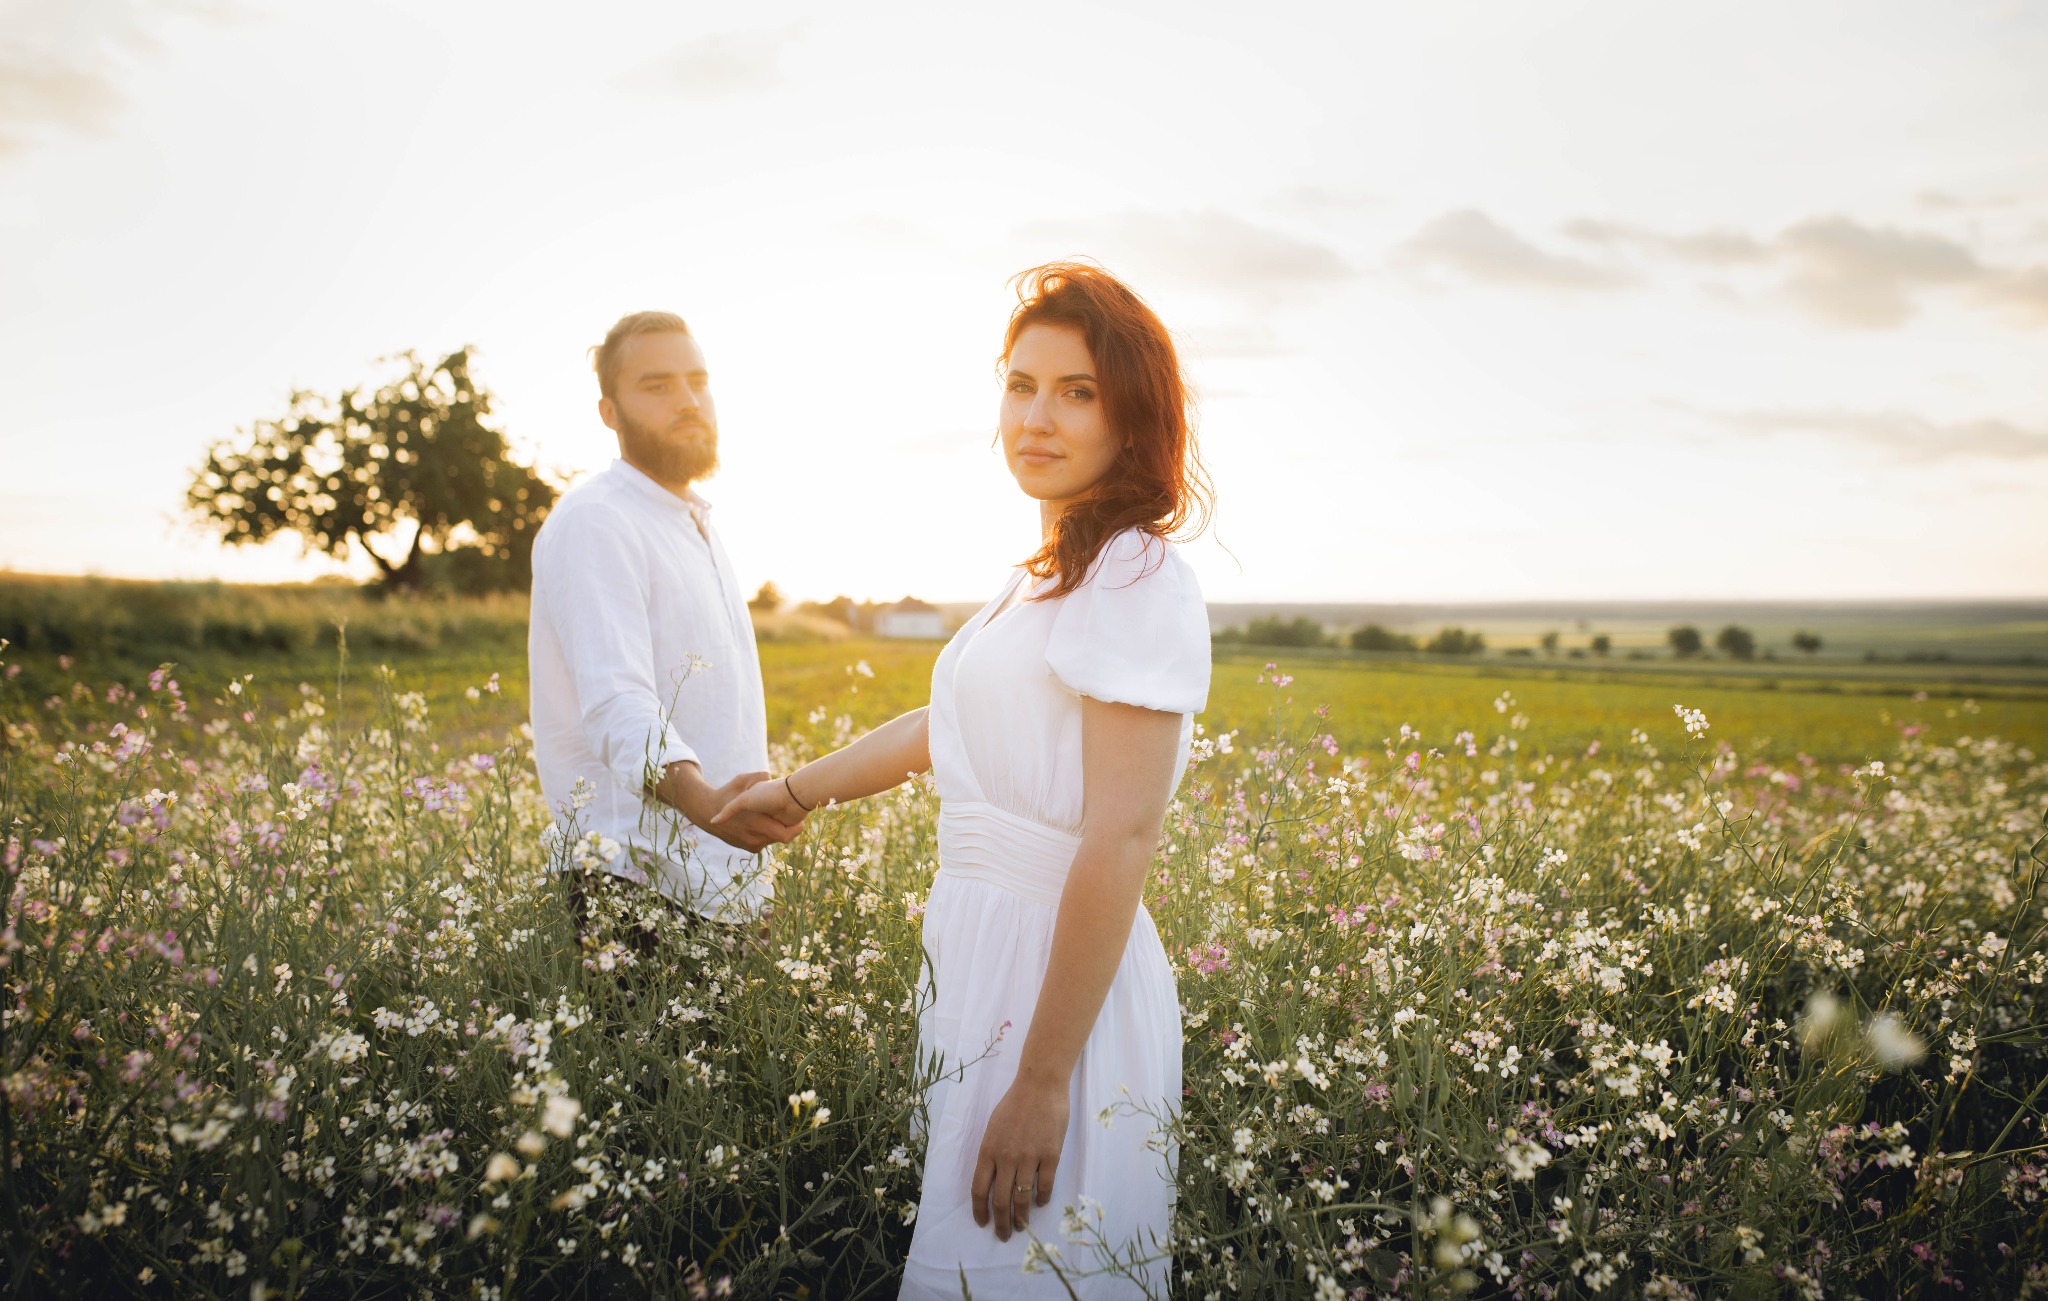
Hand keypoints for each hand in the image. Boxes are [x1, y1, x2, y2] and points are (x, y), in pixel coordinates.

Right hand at [660, 765, 803, 852]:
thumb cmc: (726, 793)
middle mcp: (754, 838)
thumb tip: (769, 775)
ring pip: (774, 841)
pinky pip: (766, 843)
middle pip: (783, 838)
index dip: (796, 828)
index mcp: (755, 824)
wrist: (706, 811)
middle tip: (792, 816)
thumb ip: (756, 779)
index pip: (787, 835)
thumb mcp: (740, 781)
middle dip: (788, 828)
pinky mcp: (749, 849)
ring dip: (778, 831)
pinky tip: (767, 823)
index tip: (800, 818)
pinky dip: (769, 835)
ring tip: (777, 818)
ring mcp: (751, 845)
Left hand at [970, 1072, 1067, 1240]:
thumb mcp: (993, 1128)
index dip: (980, 1211)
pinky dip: (1042, 1199)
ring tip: (1022, 1227)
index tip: (983, 1223)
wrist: (1040, 1085)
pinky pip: (1045, 1186)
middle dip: (1002, 1223)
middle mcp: (1006, 1158)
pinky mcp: (1050, 1155)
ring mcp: (1029, 1157)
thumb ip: (991, 1154)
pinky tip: (1040, 1203)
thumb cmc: (1015, 1104)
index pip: (979, 1190)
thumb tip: (992, 1180)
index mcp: (988, 1151)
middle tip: (1004, 1235)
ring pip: (1023, 1199)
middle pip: (1001, 1201)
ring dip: (1022, 1218)